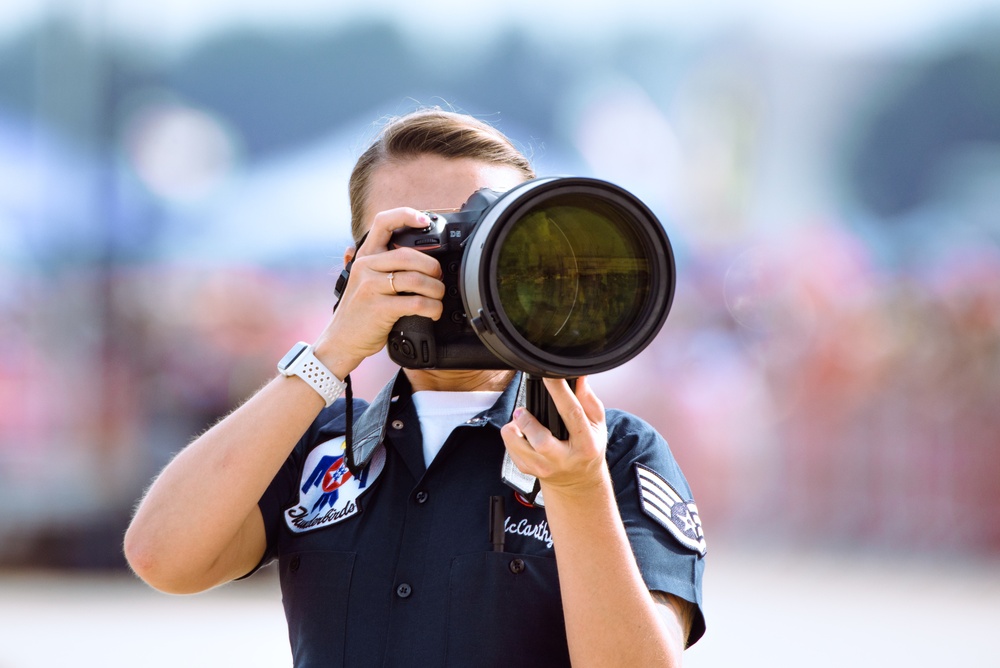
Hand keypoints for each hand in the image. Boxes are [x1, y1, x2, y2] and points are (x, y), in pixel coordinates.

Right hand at [312, 207, 445, 377]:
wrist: (341, 340)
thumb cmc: (361, 311)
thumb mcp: (367, 281)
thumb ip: (385, 265)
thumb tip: (420, 255)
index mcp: (365, 256)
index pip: (382, 222)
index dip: (405, 215)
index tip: (424, 220)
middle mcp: (366, 267)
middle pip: (409, 255)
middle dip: (432, 266)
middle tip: (438, 277)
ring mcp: (370, 287)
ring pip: (416, 279)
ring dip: (436, 289)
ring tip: (438, 296)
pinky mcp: (378, 308)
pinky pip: (415, 303)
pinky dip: (432, 307)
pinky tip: (433, 311)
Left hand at [500, 377, 608, 496]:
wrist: (578, 482)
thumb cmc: (587, 449)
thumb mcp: (597, 425)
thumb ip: (588, 400)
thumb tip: (579, 377)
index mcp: (586, 445)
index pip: (572, 413)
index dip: (559, 391)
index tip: (550, 376)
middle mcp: (564, 459)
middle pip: (540, 440)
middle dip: (526, 420)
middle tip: (523, 411)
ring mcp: (543, 467)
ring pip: (516, 444)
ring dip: (514, 427)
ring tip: (522, 421)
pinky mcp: (527, 470)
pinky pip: (509, 448)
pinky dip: (512, 436)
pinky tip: (523, 434)